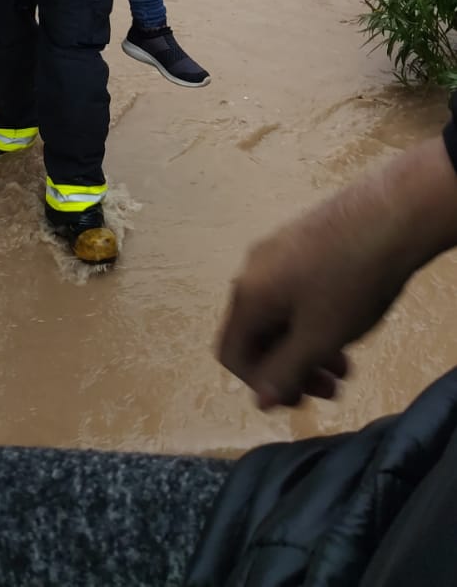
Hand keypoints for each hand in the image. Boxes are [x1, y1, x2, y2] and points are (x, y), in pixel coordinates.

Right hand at [217, 137, 456, 410]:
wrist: (387, 217)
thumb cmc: (348, 283)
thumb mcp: (318, 338)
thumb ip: (285, 372)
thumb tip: (259, 400)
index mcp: (248, 295)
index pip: (231, 354)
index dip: (259, 384)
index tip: (299, 398)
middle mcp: (252, 270)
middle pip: (257, 335)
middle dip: (290, 368)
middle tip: (329, 390)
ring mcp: (276, 250)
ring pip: (280, 314)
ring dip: (306, 347)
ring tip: (345, 366)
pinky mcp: (300, 240)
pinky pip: (294, 292)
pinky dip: (313, 319)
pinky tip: (347, 323)